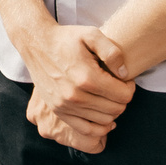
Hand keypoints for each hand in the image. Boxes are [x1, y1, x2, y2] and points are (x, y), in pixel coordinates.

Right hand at [18, 21, 133, 146]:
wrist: (36, 43)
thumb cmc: (66, 38)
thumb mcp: (91, 34)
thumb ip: (113, 52)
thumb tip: (124, 74)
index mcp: (86, 78)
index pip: (124, 96)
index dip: (129, 87)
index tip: (123, 78)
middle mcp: (75, 95)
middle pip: (116, 109)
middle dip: (121, 98)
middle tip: (115, 86)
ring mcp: (65, 105)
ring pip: (105, 120)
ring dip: (111, 110)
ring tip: (106, 95)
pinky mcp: (58, 110)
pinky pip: (86, 130)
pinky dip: (99, 127)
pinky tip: (102, 115)